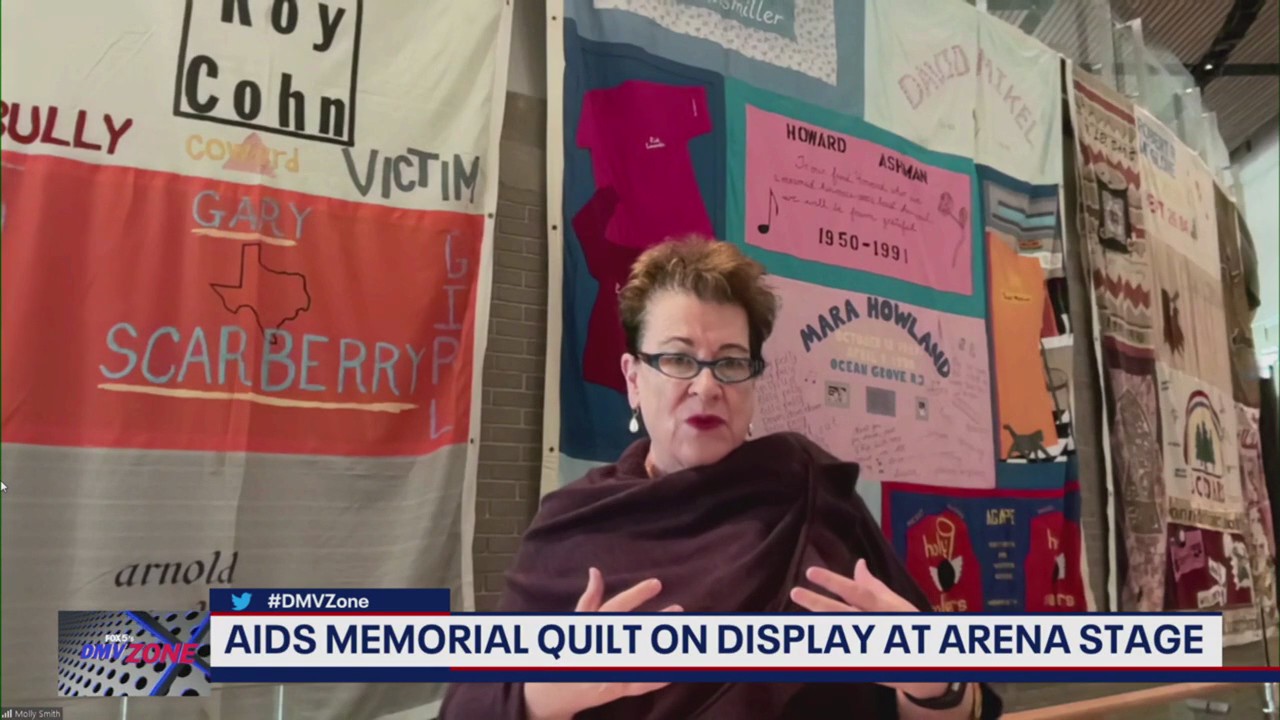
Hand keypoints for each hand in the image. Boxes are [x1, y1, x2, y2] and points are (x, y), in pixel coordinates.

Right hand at [523, 568, 680, 719]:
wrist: (550, 693)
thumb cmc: (565, 652)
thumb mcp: (575, 624)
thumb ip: (589, 599)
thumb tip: (595, 571)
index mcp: (591, 629)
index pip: (616, 607)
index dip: (636, 595)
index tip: (657, 583)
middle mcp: (600, 647)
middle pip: (634, 631)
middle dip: (658, 620)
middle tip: (678, 609)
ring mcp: (608, 670)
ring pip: (641, 658)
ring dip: (663, 647)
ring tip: (683, 633)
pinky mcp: (615, 690)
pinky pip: (640, 684)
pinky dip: (657, 677)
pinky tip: (674, 668)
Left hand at [790, 559, 947, 699]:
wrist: (930, 669)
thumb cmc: (912, 628)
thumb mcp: (896, 604)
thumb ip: (874, 586)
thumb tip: (858, 563)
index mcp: (884, 608)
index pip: (856, 591)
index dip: (833, 582)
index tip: (810, 572)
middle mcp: (875, 626)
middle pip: (842, 614)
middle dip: (817, 603)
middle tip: (795, 592)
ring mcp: (870, 648)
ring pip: (837, 636)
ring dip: (815, 628)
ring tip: (795, 621)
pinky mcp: (865, 666)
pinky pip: (839, 660)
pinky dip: (822, 656)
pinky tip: (801, 653)